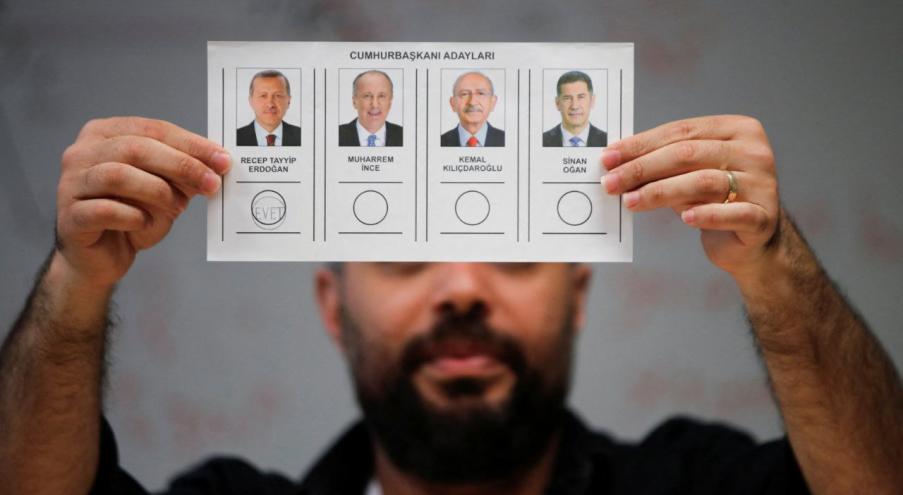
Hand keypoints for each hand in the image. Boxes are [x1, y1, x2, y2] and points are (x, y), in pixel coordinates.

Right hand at [55, 117, 230, 287]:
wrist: (102, 257)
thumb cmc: (133, 215)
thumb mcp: (165, 189)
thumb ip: (184, 173)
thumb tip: (217, 163)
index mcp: (106, 134)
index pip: (154, 129)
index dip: (191, 144)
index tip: (222, 160)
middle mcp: (82, 153)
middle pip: (136, 148)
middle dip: (181, 165)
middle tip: (211, 183)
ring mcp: (71, 183)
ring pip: (118, 175)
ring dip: (157, 191)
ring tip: (177, 207)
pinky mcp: (70, 216)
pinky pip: (105, 210)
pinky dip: (133, 216)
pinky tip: (144, 223)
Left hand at [601, 115, 778, 276]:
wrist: (752, 242)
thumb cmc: (714, 201)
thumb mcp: (689, 175)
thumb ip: (662, 164)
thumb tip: (615, 162)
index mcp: (737, 129)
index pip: (681, 132)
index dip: (641, 144)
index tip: (608, 158)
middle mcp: (754, 152)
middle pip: (688, 154)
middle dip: (643, 168)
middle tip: (611, 182)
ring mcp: (763, 184)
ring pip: (704, 182)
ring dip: (660, 192)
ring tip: (630, 201)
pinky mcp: (764, 218)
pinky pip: (733, 214)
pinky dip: (707, 215)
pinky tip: (685, 218)